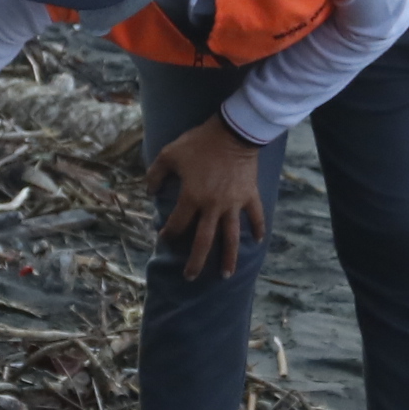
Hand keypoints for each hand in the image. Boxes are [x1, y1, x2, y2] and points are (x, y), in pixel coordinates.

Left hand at [148, 114, 268, 278]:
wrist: (233, 132)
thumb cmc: (199, 143)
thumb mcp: (169, 153)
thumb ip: (155, 174)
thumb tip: (149, 191)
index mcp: (192, 197)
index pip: (177, 223)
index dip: (168, 232)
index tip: (164, 237)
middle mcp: (213, 206)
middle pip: (204, 241)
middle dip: (196, 261)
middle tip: (190, 277)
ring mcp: (233, 203)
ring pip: (231, 237)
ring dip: (228, 257)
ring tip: (225, 275)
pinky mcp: (249, 196)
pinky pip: (255, 216)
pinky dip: (259, 228)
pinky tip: (259, 241)